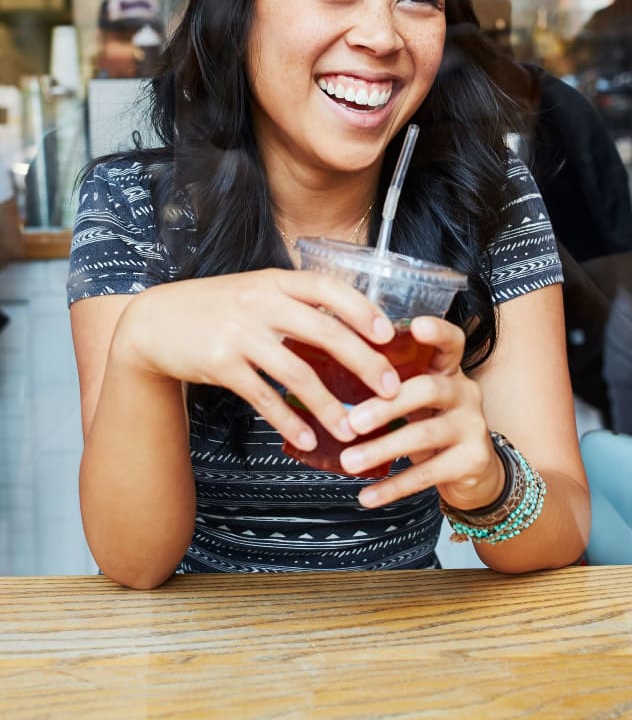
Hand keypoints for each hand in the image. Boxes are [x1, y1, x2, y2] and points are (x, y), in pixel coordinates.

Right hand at [112, 268, 399, 452]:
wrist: (153, 322)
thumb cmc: (215, 308)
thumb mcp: (254, 291)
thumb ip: (294, 301)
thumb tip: (349, 323)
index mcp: (274, 280)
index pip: (328, 288)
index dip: (362, 309)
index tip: (389, 334)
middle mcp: (260, 302)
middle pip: (324, 331)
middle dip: (363, 362)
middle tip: (390, 390)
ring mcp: (239, 333)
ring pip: (297, 371)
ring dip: (329, 404)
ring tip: (353, 430)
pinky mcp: (220, 364)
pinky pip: (264, 397)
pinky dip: (289, 420)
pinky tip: (308, 438)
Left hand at [339, 316, 504, 508]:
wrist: (476, 472)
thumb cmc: (432, 423)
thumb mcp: (417, 399)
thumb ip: (389, 386)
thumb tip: (323, 380)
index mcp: (449, 369)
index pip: (451, 342)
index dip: (436, 332)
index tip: (415, 326)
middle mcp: (465, 391)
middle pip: (427, 390)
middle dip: (385, 406)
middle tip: (351, 422)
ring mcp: (474, 426)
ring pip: (424, 435)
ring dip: (381, 449)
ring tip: (348, 462)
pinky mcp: (473, 460)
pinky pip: (428, 474)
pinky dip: (393, 487)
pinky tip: (367, 496)